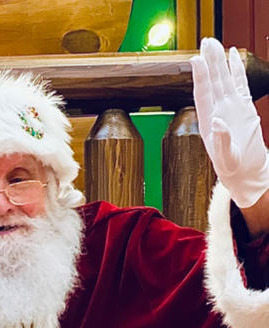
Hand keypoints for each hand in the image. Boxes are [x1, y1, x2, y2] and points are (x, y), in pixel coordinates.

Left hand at [191, 37, 268, 207]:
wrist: (245, 173)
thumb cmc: (233, 170)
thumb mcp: (227, 159)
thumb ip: (222, 141)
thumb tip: (217, 121)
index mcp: (208, 122)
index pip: (203, 95)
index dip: (199, 78)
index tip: (195, 60)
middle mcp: (217, 111)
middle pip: (212, 81)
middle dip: (209, 62)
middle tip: (206, 41)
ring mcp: (230, 107)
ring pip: (224, 79)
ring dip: (219, 62)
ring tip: (214, 43)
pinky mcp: (243, 107)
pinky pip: (239, 84)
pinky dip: (236, 69)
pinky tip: (232, 55)